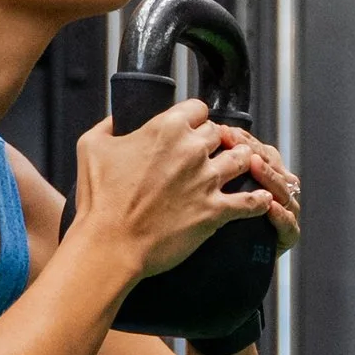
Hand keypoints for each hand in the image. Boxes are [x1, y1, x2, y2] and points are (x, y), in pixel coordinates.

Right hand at [72, 101, 294, 287]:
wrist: (110, 245)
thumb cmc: (98, 199)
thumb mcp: (91, 147)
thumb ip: (109, 125)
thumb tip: (116, 118)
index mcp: (166, 128)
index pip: (198, 109)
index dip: (195, 119)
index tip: (192, 130)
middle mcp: (192, 149)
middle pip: (220, 133)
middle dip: (216, 142)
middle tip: (212, 153)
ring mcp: (207, 180)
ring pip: (242, 160)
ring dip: (241, 163)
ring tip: (238, 170)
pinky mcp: (216, 211)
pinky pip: (251, 201)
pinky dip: (259, 200)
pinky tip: (263, 199)